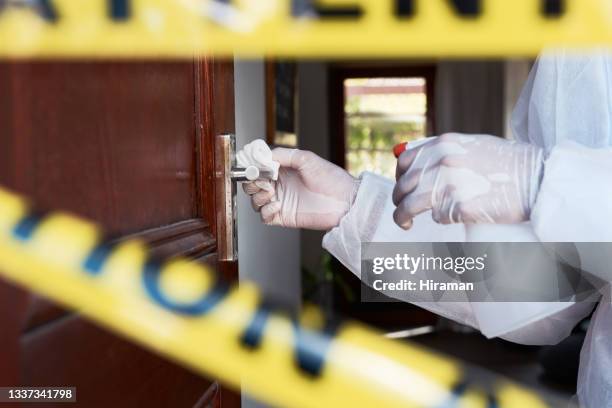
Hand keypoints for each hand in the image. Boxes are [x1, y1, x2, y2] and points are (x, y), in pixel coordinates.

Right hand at [243, 148, 359, 229]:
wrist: (344, 201)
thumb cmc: (330, 179)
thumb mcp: (306, 159)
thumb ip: (283, 155)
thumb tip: (263, 155)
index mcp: (282, 170)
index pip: (258, 168)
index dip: (251, 167)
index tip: (250, 166)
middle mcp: (279, 185)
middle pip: (252, 185)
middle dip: (251, 182)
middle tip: (262, 180)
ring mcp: (280, 201)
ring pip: (255, 200)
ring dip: (258, 196)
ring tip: (271, 192)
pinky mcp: (283, 217)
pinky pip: (264, 216)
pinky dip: (266, 210)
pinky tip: (277, 205)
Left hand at [392, 134, 543, 228]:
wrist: (537, 178)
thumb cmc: (508, 163)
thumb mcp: (472, 145)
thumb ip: (445, 152)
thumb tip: (415, 163)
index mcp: (444, 144)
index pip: (406, 161)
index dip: (399, 177)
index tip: (403, 187)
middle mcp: (442, 162)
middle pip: (404, 185)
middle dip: (398, 200)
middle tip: (402, 211)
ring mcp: (450, 184)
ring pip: (411, 205)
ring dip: (403, 217)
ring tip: (405, 224)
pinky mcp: (460, 206)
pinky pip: (437, 217)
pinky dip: (440, 219)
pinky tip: (449, 218)